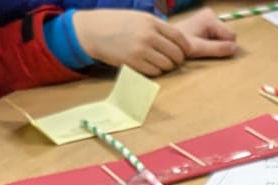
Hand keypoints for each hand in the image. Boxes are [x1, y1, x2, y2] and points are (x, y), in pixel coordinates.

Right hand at [72, 9, 190, 73]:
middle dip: (177, 60)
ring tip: (158, 62)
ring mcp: (140, 50)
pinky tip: (148, 66)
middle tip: (172, 61)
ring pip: (167, 65)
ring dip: (166, 66)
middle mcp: (148, 35)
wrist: (93, 30)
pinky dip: (155, 71)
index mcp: (151, 22)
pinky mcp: (133, 62)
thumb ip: (157, 28)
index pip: (179, 38)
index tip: (185, 52)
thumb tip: (178, 41)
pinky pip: (154, 72)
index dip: (185, 48)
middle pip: (176, 54)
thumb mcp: (139, 18)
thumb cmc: (117, 23)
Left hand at [169, 7, 238, 58]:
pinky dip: (213, 40)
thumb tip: (235, 49)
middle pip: (228, 34)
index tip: (208, 49)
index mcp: (210, 18)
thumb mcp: (199, 49)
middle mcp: (211, 14)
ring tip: (201, 44)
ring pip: (224, 35)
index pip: (231, 36)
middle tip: (203, 46)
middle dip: (220, 43)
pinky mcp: (207, 20)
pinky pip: (219, 33)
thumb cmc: (180, 45)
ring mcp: (209, 16)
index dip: (223, 46)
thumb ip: (217, 48)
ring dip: (216, 42)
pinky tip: (201, 40)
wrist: (167, 40)